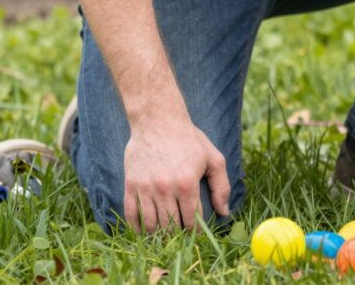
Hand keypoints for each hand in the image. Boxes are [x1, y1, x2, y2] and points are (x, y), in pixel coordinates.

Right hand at [122, 114, 230, 231]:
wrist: (157, 119)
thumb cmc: (188, 138)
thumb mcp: (213, 158)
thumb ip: (221, 186)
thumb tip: (224, 211)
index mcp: (187, 183)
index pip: (192, 220)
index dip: (195, 230)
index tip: (195, 231)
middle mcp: (165, 188)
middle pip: (170, 226)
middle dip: (177, 234)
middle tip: (179, 235)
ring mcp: (146, 187)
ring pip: (151, 224)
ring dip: (158, 234)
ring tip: (164, 234)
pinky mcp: (130, 184)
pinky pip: (131, 214)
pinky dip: (137, 227)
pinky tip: (144, 230)